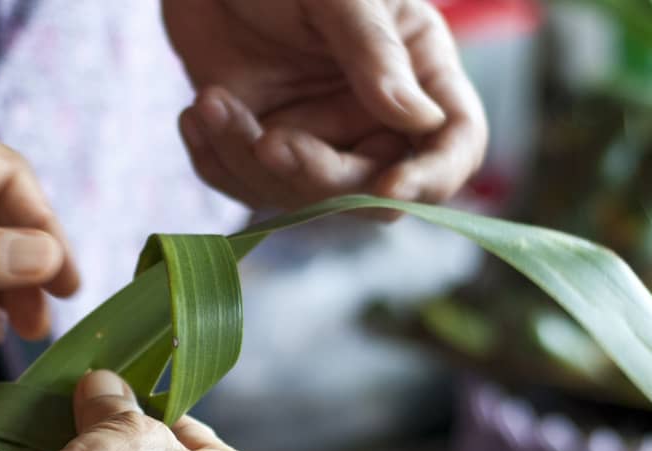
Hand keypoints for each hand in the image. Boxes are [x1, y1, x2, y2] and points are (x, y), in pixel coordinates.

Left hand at [163, 0, 486, 212]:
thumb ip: (374, 54)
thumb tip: (421, 121)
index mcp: (418, 70)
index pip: (454, 142)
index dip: (431, 177)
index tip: (390, 188)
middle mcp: (373, 113)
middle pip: (369, 188)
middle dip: (315, 175)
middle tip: (266, 142)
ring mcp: (315, 133)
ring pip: (300, 195)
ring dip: (247, 161)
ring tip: (210, 102)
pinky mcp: (259, 142)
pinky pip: (245, 184)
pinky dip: (216, 160)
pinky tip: (197, 114)